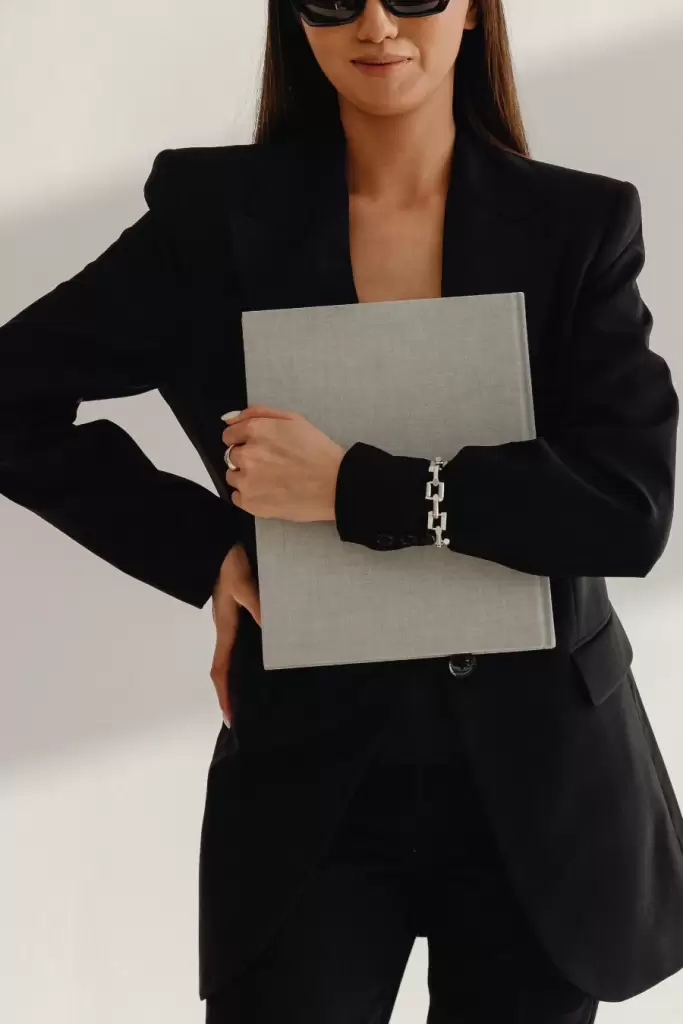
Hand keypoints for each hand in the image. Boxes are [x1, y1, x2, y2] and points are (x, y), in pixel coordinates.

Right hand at [210, 543, 260, 727]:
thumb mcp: (242, 582)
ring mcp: (228, 618)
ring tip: (253, 692)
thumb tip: (271, 629)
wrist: (215, 540)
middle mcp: (224, 626)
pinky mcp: (234, 608)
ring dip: (237, 675)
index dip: (224, 694)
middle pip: (224, 667)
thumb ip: (256, 604)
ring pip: (230, 654)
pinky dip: (245, 655)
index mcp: (224, 626)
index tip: (230, 717)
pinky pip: (238, 640)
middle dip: (230, 691)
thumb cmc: (227, 560)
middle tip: (243, 713)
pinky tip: (261, 655)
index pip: (220, 668)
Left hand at [221, 405, 346, 522]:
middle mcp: (246, 455)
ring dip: (246, 477)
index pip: (229, 435)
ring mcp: (247, 481)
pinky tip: (269, 492)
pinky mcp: (251, 503)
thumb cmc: (317, 451)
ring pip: (233, 477)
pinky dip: (249, 495)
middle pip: (231, 456)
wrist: (335, 484)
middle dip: (247, 458)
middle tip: (271, 465)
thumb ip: (257, 413)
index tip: (259, 448)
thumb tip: (228, 420)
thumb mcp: (292, 419)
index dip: (243, 440)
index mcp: (255, 431)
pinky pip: (237, 497)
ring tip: (272, 480)